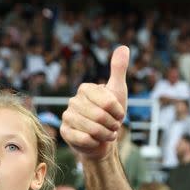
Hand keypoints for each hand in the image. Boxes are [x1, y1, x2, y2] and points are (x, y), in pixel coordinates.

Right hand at [61, 46, 128, 160]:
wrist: (103, 138)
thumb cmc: (111, 114)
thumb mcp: (118, 91)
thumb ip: (118, 70)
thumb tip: (124, 47)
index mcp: (85, 89)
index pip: (108, 101)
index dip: (118, 111)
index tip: (120, 114)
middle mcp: (73, 101)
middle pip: (100, 116)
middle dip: (113, 125)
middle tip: (113, 126)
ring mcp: (67, 116)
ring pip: (93, 129)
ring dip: (106, 134)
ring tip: (107, 133)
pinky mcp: (65, 132)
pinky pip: (84, 139)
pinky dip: (95, 142)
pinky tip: (96, 140)